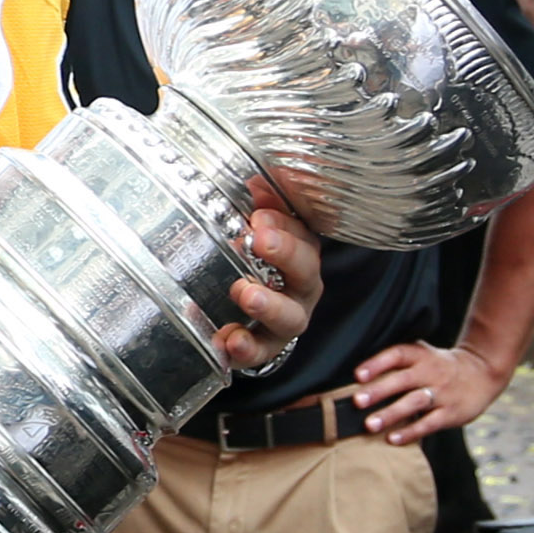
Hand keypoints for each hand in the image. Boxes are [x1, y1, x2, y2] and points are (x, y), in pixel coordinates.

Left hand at [218, 205, 321, 370]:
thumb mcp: (259, 233)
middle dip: (285, 255)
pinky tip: (228, 340)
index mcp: (301, 258)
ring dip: (269, 305)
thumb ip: (261, 206)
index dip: (286, 226)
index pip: (304, 238)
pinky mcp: (265, 348)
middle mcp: (300, 290)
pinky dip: (245, 348)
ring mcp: (285, 322)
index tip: (259, 216)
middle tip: (260, 241)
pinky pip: (260, 352)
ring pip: (290, 318)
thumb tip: (256, 180)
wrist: (252, 319)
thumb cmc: (256, 267)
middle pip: (305, 273)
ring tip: (245, 293)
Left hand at [352, 339, 509, 443]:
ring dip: (391, 414)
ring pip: (415, 402)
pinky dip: (411, 432)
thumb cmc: (438, 366)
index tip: (357, 375)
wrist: (482, 373)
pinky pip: (429, 423)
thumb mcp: (422, 355)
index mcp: (420, 355)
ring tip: (370, 425)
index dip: (377, 363)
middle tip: (357, 402)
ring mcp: (443, 393)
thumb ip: (395, 362)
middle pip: (402, 380)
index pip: (397, 355)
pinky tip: (392, 439)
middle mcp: (431, 372)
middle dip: (379, 391)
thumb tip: (354, 376)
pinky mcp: (451, 413)